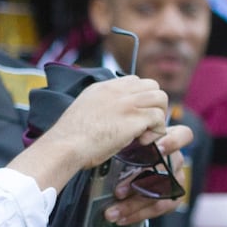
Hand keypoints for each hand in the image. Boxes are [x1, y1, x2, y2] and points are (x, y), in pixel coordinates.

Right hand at [8, 75, 167, 190]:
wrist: (66, 144)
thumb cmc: (70, 137)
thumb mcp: (83, 110)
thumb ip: (100, 106)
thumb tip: (110, 117)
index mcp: (103, 88)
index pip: (134, 81)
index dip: (140, 99)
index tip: (133, 116)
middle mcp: (117, 91)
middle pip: (152, 86)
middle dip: (154, 105)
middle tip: (145, 124)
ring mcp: (127, 103)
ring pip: (161, 98)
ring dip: (158, 117)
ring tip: (145, 133)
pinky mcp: (135, 118)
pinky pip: (160, 118)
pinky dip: (156, 132)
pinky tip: (142, 141)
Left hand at [104, 125, 193, 224]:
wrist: (132, 167)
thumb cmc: (128, 151)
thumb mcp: (126, 144)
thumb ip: (124, 146)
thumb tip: (104, 150)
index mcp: (167, 139)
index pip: (182, 136)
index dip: (172, 142)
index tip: (154, 148)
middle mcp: (175, 159)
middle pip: (164, 171)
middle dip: (138, 183)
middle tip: (117, 192)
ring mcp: (176, 178)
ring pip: (160, 194)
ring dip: (134, 205)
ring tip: (113, 211)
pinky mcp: (174, 196)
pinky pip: (160, 208)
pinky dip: (139, 214)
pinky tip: (123, 217)